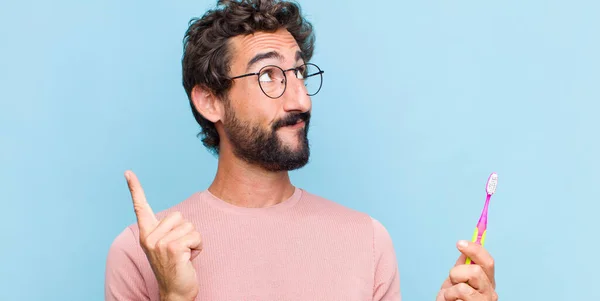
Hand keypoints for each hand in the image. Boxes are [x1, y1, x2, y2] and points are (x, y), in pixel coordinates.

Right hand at [125, 170, 201, 300]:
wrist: (175, 292)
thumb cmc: (175, 267)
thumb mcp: (167, 246)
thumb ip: (168, 231)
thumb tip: (178, 220)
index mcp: (146, 234)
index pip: (140, 207)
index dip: (135, 188)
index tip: (128, 172)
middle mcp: (149, 237)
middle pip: (179, 216)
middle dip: (186, 231)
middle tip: (180, 250)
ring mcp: (159, 243)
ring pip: (189, 226)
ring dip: (193, 240)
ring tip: (184, 255)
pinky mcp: (172, 248)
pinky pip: (195, 236)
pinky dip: (198, 246)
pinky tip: (189, 259)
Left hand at [436, 240, 497, 300]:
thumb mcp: (455, 281)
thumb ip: (462, 267)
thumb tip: (465, 248)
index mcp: (486, 282)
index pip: (488, 262)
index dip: (475, 249)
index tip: (459, 243)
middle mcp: (490, 292)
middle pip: (477, 269)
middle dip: (457, 271)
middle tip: (452, 280)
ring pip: (469, 280)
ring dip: (452, 285)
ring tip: (450, 295)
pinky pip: (461, 292)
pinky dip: (448, 295)